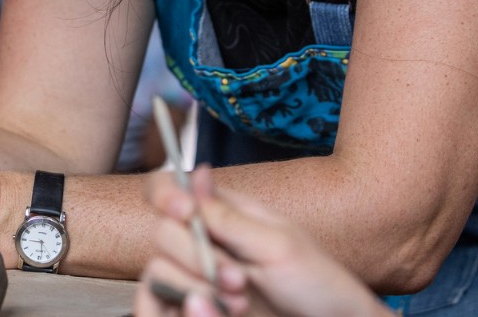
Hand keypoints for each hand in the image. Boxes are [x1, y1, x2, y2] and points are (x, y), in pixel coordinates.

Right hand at [136, 167, 393, 316]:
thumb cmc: (317, 283)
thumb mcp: (277, 245)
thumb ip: (227, 217)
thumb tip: (195, 175)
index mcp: (221, 210)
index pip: (169, 189)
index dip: (165, 196)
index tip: (185, 212)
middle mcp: (203, 238)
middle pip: (162, 233)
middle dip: (195, 256)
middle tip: (237, 278)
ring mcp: (197, 274)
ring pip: (160, 269)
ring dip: (197, 287)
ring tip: (240, 303)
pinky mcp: (197, 303)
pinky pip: (166, 300)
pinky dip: (191, 307)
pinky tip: (220, 312)